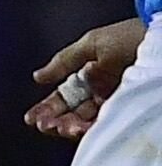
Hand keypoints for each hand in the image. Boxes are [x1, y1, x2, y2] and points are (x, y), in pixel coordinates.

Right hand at [30, 19, 146, 137]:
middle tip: (47, 126)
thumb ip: (64, 62)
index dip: (47, 109)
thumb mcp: (93, 44)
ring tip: (65, 129)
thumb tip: (38, 77)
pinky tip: (82, 129)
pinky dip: (94, 129)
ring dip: (72, 127)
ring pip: (88, 121)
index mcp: (90, 76)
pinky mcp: (132, 109)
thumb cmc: (133, 37)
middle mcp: (102, 93)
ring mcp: (117, 102)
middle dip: (57, 122)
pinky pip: (108, 123)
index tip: (33, 119)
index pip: (63, 98)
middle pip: (73, 113)